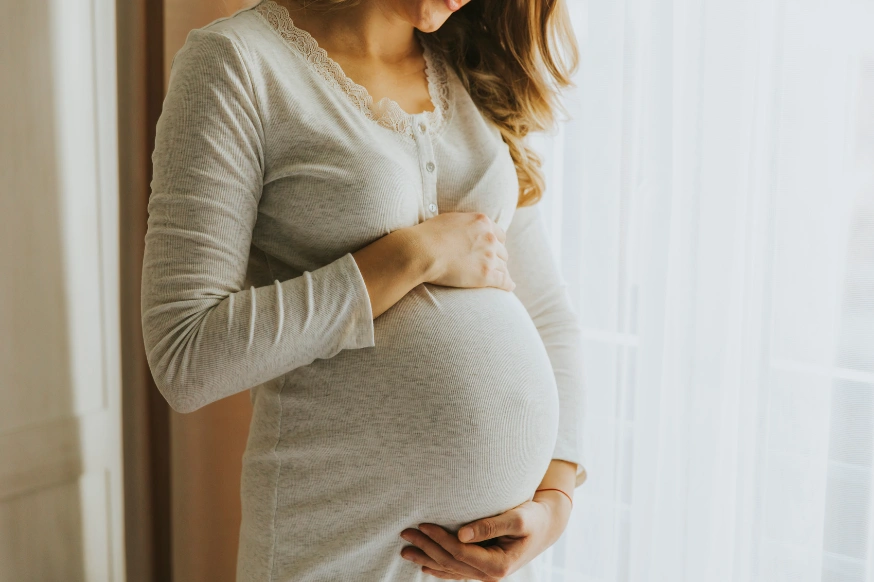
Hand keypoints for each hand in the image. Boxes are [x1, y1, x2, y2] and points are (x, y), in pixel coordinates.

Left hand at [398, 493, 571, 580]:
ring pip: (450, 569)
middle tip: (405, 533)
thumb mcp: (517, 518)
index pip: (460, 552)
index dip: (439, 539)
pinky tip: (424, 564)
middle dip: (426, 548)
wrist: (546, 526)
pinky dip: (439, 567)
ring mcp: (486, 573)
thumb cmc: (533, 517)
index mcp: (499, 564)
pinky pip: (457, 571)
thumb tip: (461, 534)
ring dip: (427, 559)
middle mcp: (490, 574)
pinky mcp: (483, 567)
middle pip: (451, 563)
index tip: (423, 524)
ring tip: (405, 551)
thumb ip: (490, 526)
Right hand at [408, 211, 514, 291]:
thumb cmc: (429, 235)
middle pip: (502, 251)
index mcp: (482, 222)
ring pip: (503, 266)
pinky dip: (507, 284)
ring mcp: (489, 257)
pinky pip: (503, 281)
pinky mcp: (485, 275)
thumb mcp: (451, 220)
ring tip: (500, 277)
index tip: (493, 250)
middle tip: (492, 265)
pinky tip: (509, 287)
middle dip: (498, 258)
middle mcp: (490, 238)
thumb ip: (464, 224)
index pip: (499, 234)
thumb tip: (465, 228)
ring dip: (501, 271)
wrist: (422, 251)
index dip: (496, 243)